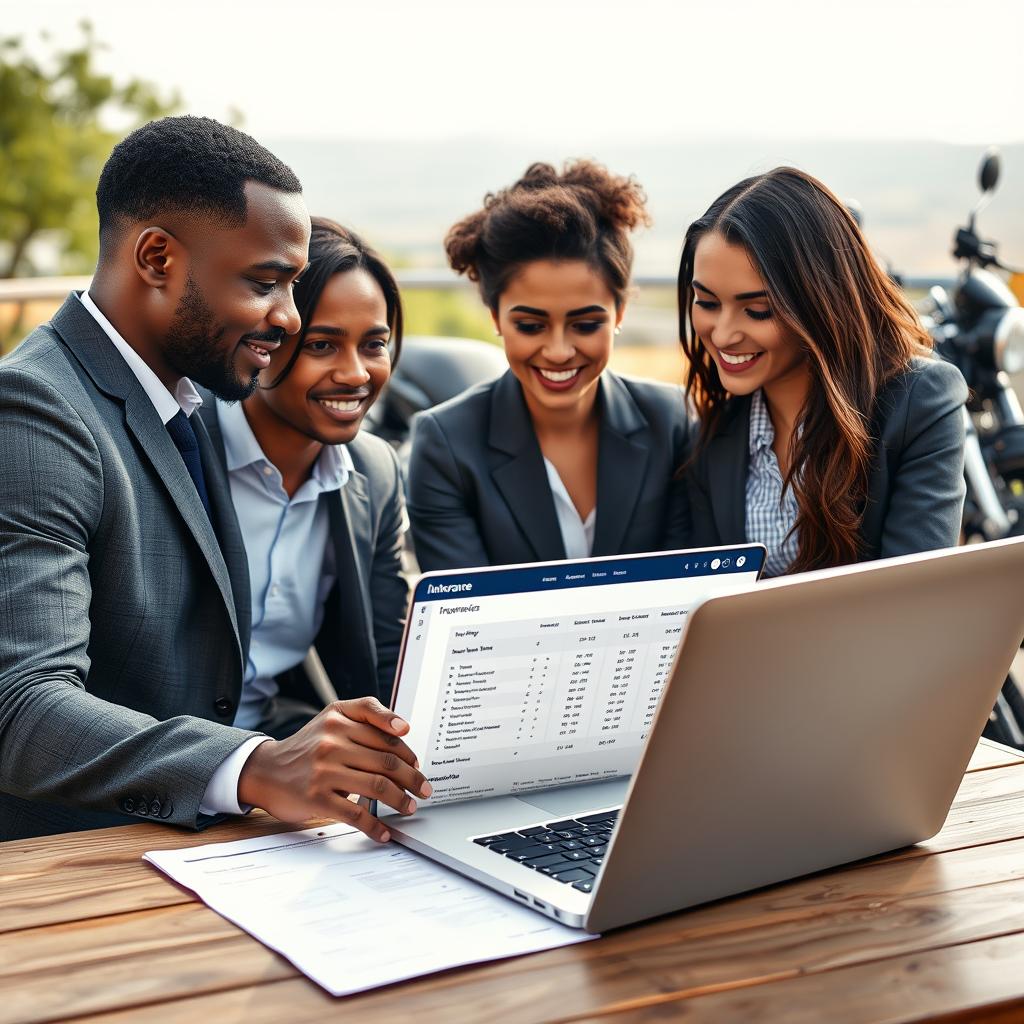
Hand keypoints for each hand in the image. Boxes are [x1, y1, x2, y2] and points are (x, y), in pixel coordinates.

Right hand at [237, 696, 431, 841]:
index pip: (384, 731)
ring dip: (400, 800)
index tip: (417, 763)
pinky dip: (375, 826)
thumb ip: (363, 717)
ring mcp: (324, 770)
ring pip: (377, 786)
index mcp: (339, 718)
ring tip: (409, 808)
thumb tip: (402, 732)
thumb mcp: (330, 718)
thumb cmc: (306, 747)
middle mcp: (332, 740)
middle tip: (424, 789)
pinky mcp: (316, 798)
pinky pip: (355, 814)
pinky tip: (384, 832)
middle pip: (386, 760)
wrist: (264, 771)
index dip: (406, 749)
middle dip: (411, 778)